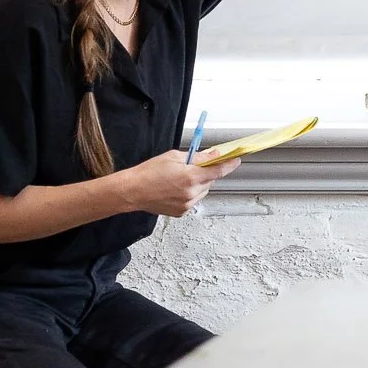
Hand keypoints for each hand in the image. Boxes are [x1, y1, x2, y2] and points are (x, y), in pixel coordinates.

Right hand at [120, 149, 236, 216]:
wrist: (132, 190)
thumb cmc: (149, 172)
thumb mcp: (174, 157)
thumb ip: (198, 157)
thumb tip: (213, 155)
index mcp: (191, 177)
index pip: (218, 171)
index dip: (229, 165)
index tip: (236, 160)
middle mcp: (191, 193)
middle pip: (210, 181)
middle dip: (205, 173)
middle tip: (191, 167)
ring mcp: (187, 204)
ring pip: (202, 191)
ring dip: (198, 184)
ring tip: (179, 179)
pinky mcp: (181, 212)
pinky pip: (193, 200)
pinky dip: (189, 193)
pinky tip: (175, 189)